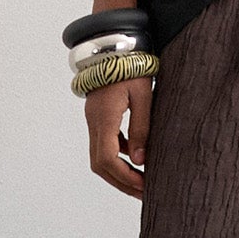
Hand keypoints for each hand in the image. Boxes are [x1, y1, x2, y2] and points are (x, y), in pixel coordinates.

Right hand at [87, 75, 151, 197]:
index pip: (108, 160)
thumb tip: (141, 160)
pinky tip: (137, 157)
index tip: (144, 186)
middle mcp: (94, 122)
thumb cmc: (131, 66)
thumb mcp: (143, 96)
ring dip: (118, 172)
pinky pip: (104, 143)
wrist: (115, 45)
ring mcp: (94, 120)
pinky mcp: (99, 116)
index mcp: (104, 118)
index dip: (125, 177)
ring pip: (100, 156)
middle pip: (100, 165)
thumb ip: (141, 128)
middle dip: (121, 182)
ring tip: (141, 181)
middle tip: (143, 192)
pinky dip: (118, 156)